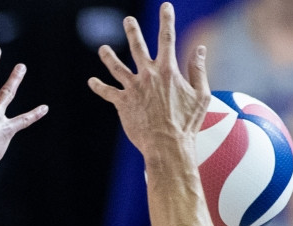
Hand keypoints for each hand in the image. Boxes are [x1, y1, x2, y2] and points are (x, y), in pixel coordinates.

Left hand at [89, 3, 210, 157]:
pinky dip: (99, 86)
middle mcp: (148, 75)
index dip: (167, 20)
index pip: (167, 38)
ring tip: (102, 48)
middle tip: (128, 20)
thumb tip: (200, 48)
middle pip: (138, 47)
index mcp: (168, 70)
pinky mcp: (122, 103)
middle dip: (133, 31)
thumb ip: (199, 70)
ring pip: (117, 67)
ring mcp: (134, 88)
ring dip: (109, 56)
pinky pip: (107, 92)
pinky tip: (91, 81)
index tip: (166, 7)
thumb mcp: (201, 95)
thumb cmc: (187, 123)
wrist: (167, 144)